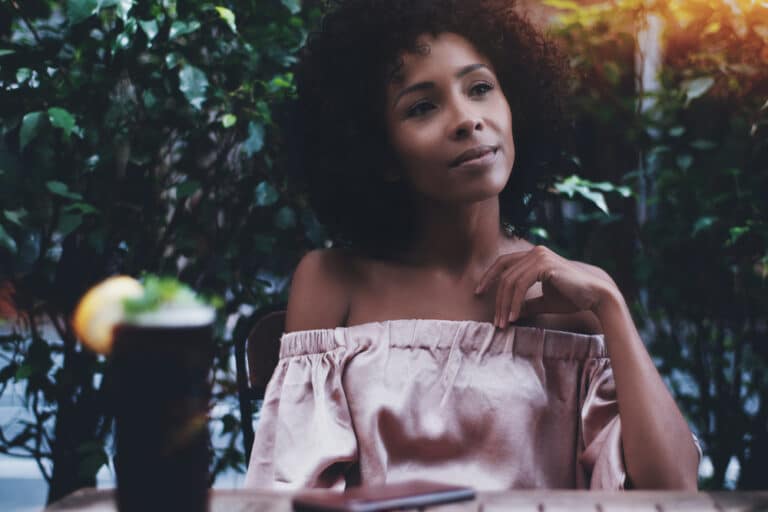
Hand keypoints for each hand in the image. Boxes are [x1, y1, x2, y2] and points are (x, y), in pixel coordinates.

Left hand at [474, 245, 616, 327]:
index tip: (478, 293)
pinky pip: (520, 284)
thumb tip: (511, 313)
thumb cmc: (573, 297)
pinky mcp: (545, 265)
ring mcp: (540, 256)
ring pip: (510, 281)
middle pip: (504, 274)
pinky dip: (514, 302)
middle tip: (496, 321)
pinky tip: (513, 316)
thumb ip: (527, 303)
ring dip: (504, 304)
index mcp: (533, 256)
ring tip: (504, 323)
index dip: (489, 277)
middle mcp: (535, 252)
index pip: (503, 263)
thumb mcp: (544, 301)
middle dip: (496, 299)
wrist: (596, 296)